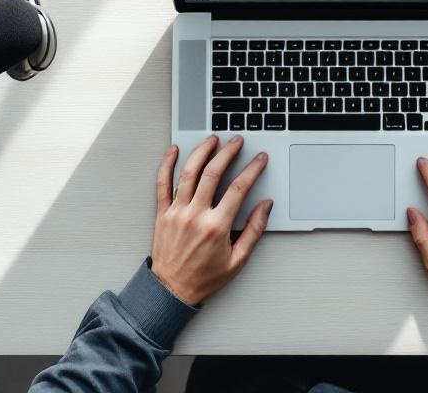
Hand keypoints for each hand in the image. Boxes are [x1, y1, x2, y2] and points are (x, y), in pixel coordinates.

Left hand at [151, 135, 273, 304]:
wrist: (171, 289)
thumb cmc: (204, 277)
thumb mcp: (238, 260)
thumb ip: (254, 230)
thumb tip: (265, 206)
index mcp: (216, 227)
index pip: (238, 189)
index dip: (252, 170)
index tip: (259, 159)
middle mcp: (195, 215)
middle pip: (213, 174)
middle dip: (228, 153)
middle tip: (237, 142)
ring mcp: (176, 212)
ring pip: (188, 173)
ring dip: (201, 152)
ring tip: (212, 139)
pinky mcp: (162, 213)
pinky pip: (162, 183)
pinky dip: (167, 164)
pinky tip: (174, 150)